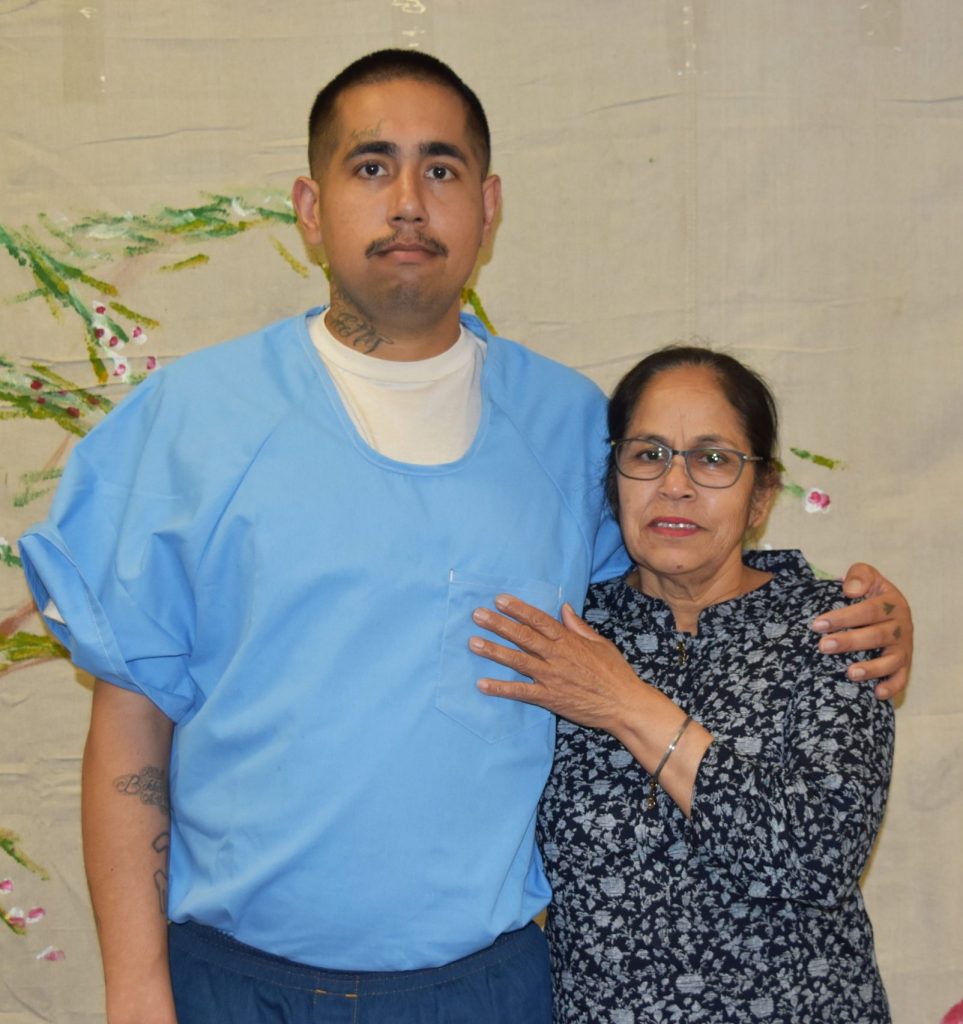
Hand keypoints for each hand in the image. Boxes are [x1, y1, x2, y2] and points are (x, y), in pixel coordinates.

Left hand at [469, 595, 641, 730]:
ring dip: (494, 651)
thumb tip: (564, 608)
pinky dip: (501, 688)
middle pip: (522, 637)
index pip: (538, 620)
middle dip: (498, 624)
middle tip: (477, 615)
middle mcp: (556, 656)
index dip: (518, 608)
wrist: (624, 704)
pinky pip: (521, 692)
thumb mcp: (600, 644)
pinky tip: (482, 684)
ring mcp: (551, 677)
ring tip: (473, 642)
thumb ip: (579, 626)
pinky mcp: (549, 698)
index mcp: (568, 641)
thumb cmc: (614, 673)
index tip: (499, 599)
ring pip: (517, 661)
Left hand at [811, 562, 912, 700]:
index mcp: (892, 604)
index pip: (868, 611)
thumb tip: (850, 591)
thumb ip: (859, 576)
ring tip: (849, 673)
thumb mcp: (867, 576)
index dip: (843, 617)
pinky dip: (892, 687)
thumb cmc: (869, 593)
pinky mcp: (904, 664)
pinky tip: (877, 693)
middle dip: (848, 642)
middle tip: (823, 646)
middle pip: (876, 636)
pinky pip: (901, 678)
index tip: (818, 624)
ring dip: (871, 668)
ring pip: (890, 660)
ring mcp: (903, 647)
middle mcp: (901, 626)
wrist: (889, 607)